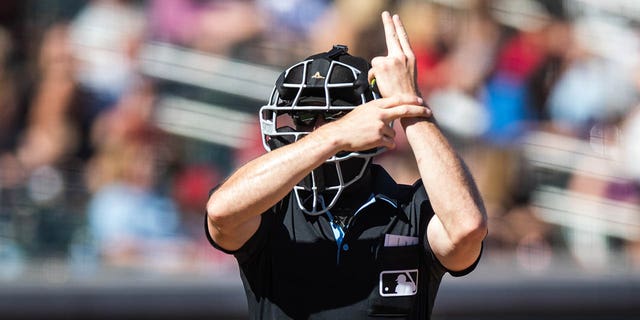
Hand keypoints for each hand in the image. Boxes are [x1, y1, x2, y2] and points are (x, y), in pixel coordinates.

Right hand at [314, 95, 429, 151]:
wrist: (339, 135)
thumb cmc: (350, 123)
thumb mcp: (364, 110)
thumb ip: (378, 109)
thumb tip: (390, 111)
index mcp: (376, 104)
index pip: (398, 99)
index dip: (411, 99)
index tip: (421, 100)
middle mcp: (380, 113)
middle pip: (404, 110)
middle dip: (419, 110)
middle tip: (429, 111)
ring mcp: (380, 126)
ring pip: (393, 132)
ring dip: (388, 136)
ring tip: (372, 136)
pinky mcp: (379, 138)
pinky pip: (390, 142)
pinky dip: (385, 144)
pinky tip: (374, 142)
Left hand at [369, 11, 418, 97]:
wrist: (408, 101)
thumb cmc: (406, 92)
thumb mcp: (407, 73)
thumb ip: (397, 63)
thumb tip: (384, 62)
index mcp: (410, 57)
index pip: (403, 38)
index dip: (399, 27)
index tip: (395, 17)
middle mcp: (402, 56)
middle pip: (392, 36)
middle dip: (388, 23)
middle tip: (385, 13)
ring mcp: (392, 59)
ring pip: (377, 61)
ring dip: (378, 72)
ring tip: (387, 82)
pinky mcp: (382, 65)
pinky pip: (372, 69)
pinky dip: (374, 77)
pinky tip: (382, 83)